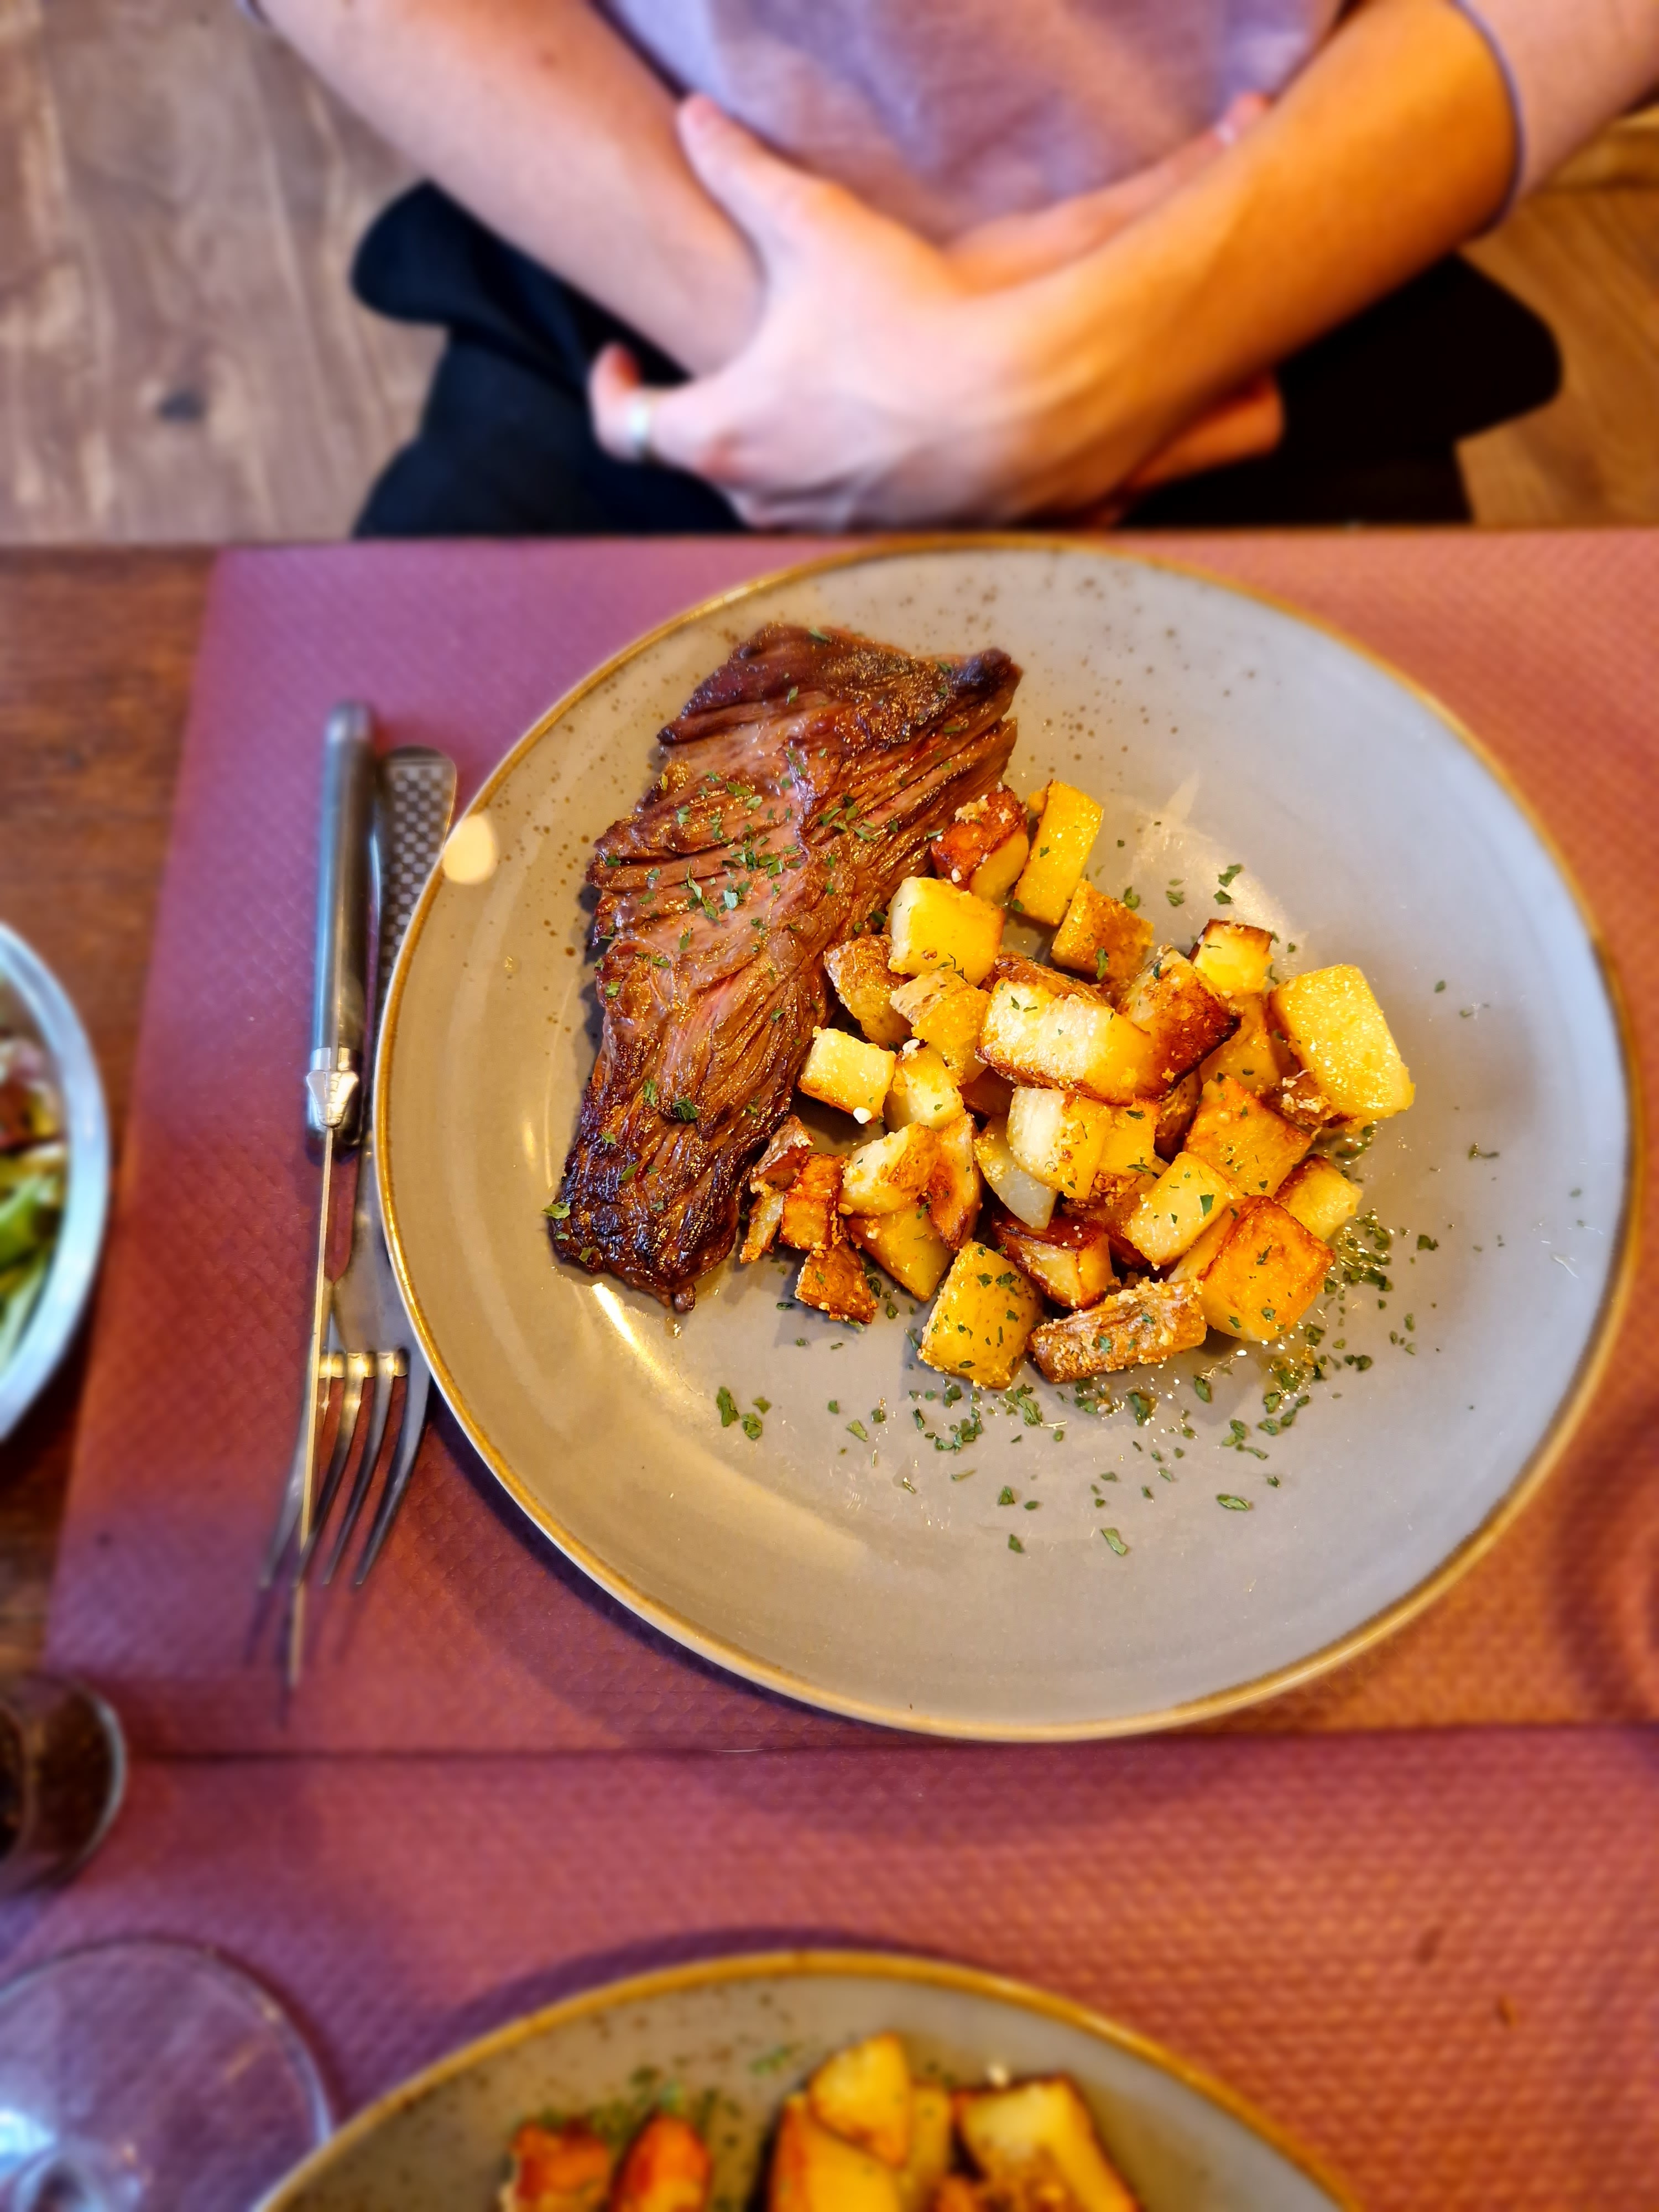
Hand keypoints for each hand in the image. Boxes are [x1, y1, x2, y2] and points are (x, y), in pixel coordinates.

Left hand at [590, 98, 1274, 527]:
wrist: (1020, 406)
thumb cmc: (909, 321)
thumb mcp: (817, 231)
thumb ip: (744, 174)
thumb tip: (695, 120)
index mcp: (717, 433)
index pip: (623, 428)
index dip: (611, 389)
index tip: (621, 357)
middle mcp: (756, 496)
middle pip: (698, 457)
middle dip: (701, 410)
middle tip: (721, 363)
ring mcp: (817, 527)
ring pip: (767, 490)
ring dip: (769, 444)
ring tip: (799, 393)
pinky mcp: (876, 540)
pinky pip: (834, 509)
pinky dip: (834, 472)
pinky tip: (868, 425)